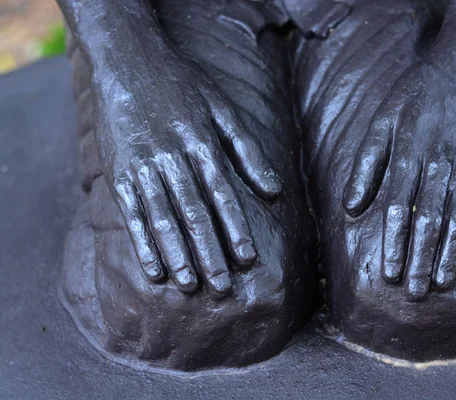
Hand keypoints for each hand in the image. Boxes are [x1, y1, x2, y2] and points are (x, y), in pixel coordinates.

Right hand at [92, 44, 280, 295]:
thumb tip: (275, 190)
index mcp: (202, 143)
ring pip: (163, 218)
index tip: (247, 259)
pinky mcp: (119, 173)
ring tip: (190, 286)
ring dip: (177, 254)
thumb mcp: (222, 109)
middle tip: (222, 288)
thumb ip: (248, 150)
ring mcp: (143, 166)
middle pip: (193, 213)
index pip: (223, 193)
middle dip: (209, 252)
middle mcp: (172, 158)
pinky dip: (142, 243)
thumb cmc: (183, 87)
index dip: (235, 227)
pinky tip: (154, 269)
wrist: (127, 61)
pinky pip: (132, 214)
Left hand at [343, 62, 455, 299]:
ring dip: (449, 255)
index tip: (388, 273)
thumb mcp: (381, 122)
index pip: (397, 208)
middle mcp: (440, 165)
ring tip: (440, 283)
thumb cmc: (416, 98)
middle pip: (428, 221)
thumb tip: (348, 207)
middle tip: (413, 293)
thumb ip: (365, 164)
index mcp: (408, 155)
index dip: (393, 243)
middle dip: (420, 259)